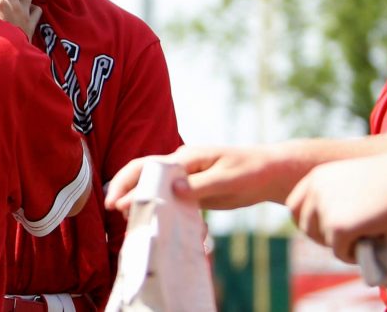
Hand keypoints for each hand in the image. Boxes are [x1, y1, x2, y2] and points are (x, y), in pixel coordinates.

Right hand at [105, 145, 304, 213]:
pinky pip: (172, 201)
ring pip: (156, 190)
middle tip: (116, 213)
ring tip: (131, 223)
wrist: (270, 173)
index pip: (149, 167)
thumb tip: (173, 190)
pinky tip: (160, 228)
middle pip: (145, 175)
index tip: (118, 204)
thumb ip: (200, 185)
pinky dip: (163, 213)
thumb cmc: (251, 171)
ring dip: (143, 204)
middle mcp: (182, 166)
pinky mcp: (194, 191)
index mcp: (187, 158)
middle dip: (127, 191)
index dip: (130, 184)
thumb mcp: (228, 180)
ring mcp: (187, 179)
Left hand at [286, 150, 386, 263]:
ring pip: (324, 241)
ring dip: (342, 245)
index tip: (322, 230)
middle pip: (305, 227)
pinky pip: (339, 252)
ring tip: (364, 240)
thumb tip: (328, 227)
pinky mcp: (338, 228)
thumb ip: (336, 196)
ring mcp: (325, 210)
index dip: (307, 222)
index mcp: (317, 177)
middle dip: (323, 237)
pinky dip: (352, 254)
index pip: (294, 207)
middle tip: (348, 239)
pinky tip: (369, 245)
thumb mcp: (353, 180)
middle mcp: (315, 192)